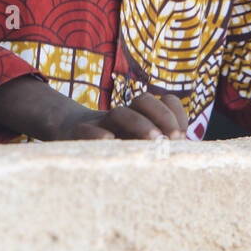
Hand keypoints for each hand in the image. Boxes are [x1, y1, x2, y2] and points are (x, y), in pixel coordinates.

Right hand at [53, 93, 188, 140]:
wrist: (67, 131)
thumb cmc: (111, 144)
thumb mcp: (136, 143)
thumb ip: (159, 144)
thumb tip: (183, 149)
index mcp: (138, 115)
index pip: (161, 102)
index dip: (173, 112)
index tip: (182, 134)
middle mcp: (121, 115)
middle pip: (143, 101)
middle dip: (162, 115)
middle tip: (174, 138)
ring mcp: (99, 122)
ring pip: (119, 112)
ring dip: (139, 123)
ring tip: (155, 140)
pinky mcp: (77, 134)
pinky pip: (86, 130)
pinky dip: (98, 134)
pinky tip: (111, 141)